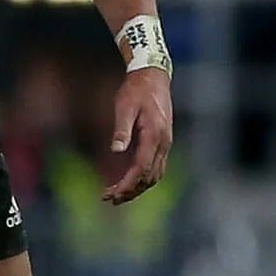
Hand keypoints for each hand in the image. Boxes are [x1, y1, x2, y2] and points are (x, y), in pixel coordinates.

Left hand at [103, 66, 172, 203]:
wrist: (153, 77)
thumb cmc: (136, 90)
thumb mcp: (124, 107)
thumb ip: (121, 129)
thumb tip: (115, 150)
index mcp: (154, 135)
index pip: (141, 168)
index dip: (126, 184)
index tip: (110, 194)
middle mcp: (163, 143)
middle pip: (150, 177)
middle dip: (130, 191)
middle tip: (109, 199)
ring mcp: (166, 143)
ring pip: (155, 175)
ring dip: (137, 187)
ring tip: (117, 194)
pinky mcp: (163, 142)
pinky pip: (156, 167)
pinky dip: (143, 178)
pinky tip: (129, 180)